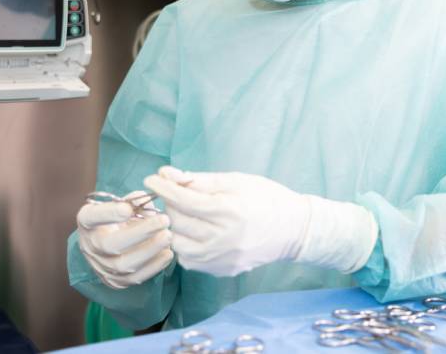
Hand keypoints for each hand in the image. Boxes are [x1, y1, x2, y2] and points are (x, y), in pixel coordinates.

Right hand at [77, 191, 173, 289]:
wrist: (108, 246)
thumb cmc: (118, 219)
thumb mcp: (121, 205)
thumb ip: (132, 202)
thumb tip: (145, 200)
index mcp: (88, 221)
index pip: (91, 217)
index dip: (108, 213)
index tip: (127, 208)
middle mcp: (90, 245)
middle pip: (110, 244)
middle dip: (140, 232)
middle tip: (164, 220)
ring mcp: (101, 266)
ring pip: (123, 265)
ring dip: (150, 250)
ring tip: (168, 236)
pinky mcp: (115, 281)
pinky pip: (134, 279)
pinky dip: (153, 266)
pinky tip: (167, 253)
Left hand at [144, 167, 376, 276]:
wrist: (294, 230)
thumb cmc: (267, 198)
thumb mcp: (236, 181)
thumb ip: (201, 180)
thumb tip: (168, 175)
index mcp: (230, 211)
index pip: (184, 200)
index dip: (164, 187)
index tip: (152, 177)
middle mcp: (224, 238)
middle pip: (178, 221)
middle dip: (171, 204)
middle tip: (175, 193)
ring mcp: (222, 258)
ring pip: (178, 243)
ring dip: (175, 226)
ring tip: (186, 215)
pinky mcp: (222, 270)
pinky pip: (189, 259)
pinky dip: (186, 244)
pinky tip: (196, 233)